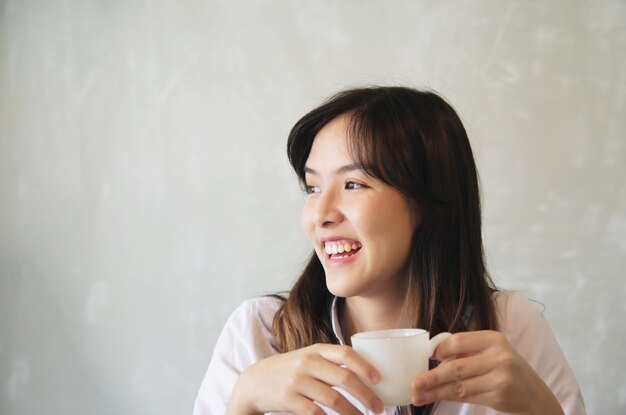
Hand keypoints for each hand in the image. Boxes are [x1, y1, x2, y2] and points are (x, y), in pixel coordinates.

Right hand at [226, 343, 384, 414]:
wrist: (254, 382)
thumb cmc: (288, 370)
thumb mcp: (307, 358)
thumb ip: (330, 361)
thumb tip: (365, 372)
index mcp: (315, 350)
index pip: (345, 353)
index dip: (365, 366)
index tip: (379, 379)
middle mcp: (307, 363)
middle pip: (344, 378)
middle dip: (366, 395)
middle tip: (379, 408)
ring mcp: (297, 381)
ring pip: (334, 400)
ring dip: (353, 413)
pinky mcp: (288, 399)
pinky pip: (316, 413)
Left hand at [411, 331, 562, 413]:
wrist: (534, 394)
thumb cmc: (505, 368)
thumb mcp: (491, 351)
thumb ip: (467, 349)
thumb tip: (432, 353)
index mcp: (493, 338)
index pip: (459, 340)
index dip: (440, 349)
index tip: (427, 357)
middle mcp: (498, 356)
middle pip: (457, 367)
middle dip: (432, 377)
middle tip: (414, 383)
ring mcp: (500, 377)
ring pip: (459, 386)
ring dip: (435, 392)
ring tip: (417, 395)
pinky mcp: (499, 395)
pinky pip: (466, 397)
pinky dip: (447, 398)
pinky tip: (434, 399)